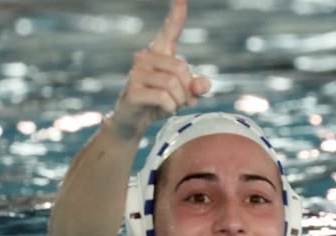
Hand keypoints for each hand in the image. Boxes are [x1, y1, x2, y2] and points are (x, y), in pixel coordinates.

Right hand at [110, 0, 211, 136]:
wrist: (134, 122)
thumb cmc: (159, 103)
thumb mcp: (183, 95)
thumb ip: (197, 88)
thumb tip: (202, 85)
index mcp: (159, 53)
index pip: (170, 29)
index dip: (177, 12)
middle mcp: (145, 57)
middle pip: (181, 68)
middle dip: (188, 90)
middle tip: (185, 101)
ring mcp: (136, 73)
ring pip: (173, 84)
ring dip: (180, 101)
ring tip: (174, 107)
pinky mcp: (132, 90)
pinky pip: (164, 98)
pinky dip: (171, 108)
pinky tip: (164, 111)